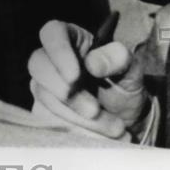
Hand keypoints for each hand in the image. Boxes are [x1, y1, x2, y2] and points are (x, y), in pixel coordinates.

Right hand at [27, 20, 148, 140]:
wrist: (124, 120)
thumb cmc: (124, 86)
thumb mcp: (131, 69)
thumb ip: (117, 59)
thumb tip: (92, 64)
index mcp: (72, 40)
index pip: (52, 32)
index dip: (58, 52)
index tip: (74, 77)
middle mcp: (51, 60)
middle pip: (38, 65)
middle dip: (67, 94)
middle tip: (95, 111)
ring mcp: (44, 85)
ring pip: (44, 97)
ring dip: (78, 117)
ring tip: (113, 128)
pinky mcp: (43, 110)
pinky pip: (48, 121)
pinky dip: (75, 132)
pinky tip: (99, 137)